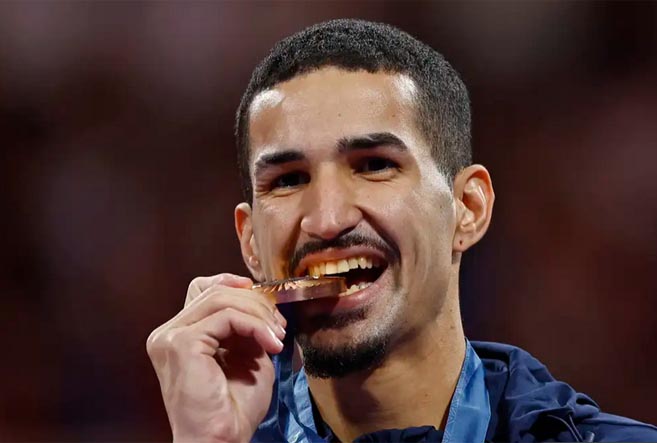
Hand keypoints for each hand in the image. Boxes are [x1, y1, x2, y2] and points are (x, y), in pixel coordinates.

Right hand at [147, 273, 286, 442]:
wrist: (221, 441)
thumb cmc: (233, 409)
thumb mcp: (246, 356)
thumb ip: (246, 328)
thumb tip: (260, 303)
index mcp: (179, 335)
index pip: (201, 290)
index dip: (232, 284)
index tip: (264, 298)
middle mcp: (168, 333)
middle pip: (214, 292)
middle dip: (255, 303)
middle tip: (280, 325)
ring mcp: (170, 337)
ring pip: (220, 299)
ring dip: (258, 314)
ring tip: (278, 336)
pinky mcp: (181, 344)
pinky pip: (227, 317)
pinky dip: (255, 326)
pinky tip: (271, 344)